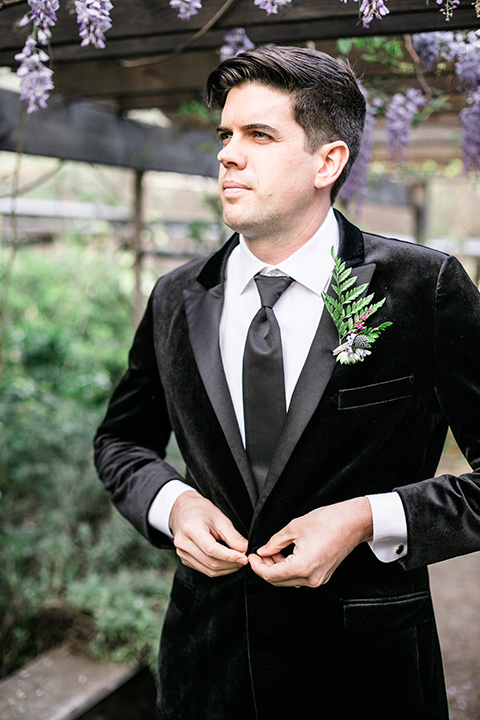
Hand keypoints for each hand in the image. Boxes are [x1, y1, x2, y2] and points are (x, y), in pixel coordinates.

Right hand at [169, 491, 248, 576]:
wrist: (184, 511)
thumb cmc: (202, 511)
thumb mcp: (220, 519)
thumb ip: (233, 536)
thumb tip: (245, 549)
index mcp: (191, 528)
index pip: (211, 549)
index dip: (229, 556)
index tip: (244, 557)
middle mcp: (183, 543)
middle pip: (210, 562)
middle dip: (230, 564)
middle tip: (244, 560)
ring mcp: (182, 553)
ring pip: (208, 570)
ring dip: (226, 569)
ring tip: (238, 562)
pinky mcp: (185, 559)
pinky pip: (204, 570)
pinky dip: (218, 569)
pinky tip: (227, 563)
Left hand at [248, 497, 372, 587]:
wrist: (352, 522)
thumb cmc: (328, 522)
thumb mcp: (294, 527)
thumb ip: (275, 542)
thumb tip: (264, 551)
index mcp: (302, 567)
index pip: (271, 575)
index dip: (257, 566)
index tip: (251, 557)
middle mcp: (311, 578)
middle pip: (279, 581)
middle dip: (266, 568)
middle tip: (259, 554)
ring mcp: (319, 579)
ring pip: (289, 580)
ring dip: (277, 568)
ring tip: (273, 551)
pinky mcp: (323, 576)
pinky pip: (300, 577)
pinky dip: (289, 568)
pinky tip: (286, 554)